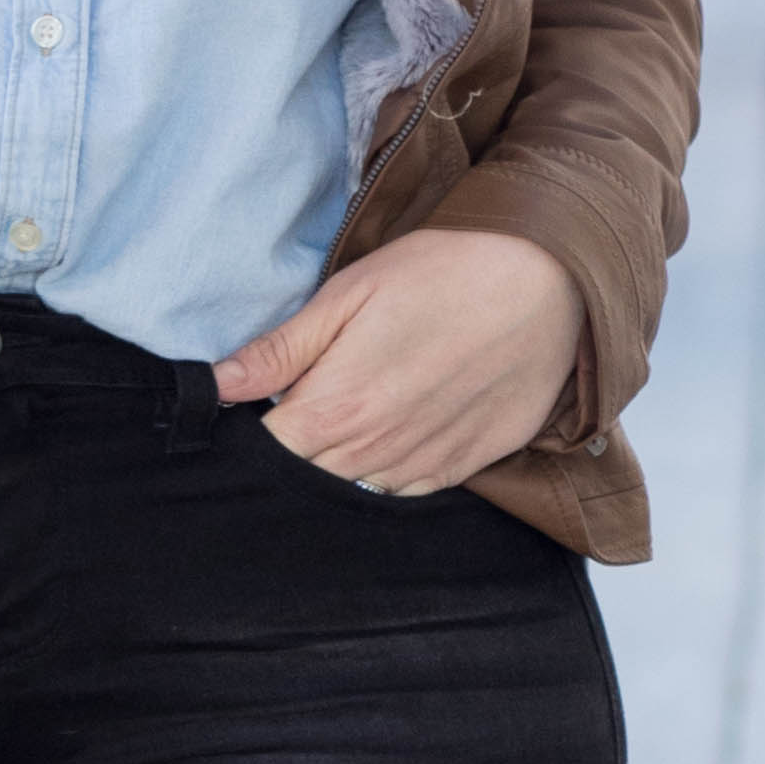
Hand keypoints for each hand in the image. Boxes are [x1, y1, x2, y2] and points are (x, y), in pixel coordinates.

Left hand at [216, 224, 584, 494]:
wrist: (549, 281)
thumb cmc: (443, 272)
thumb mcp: (349, 294)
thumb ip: (281, 349)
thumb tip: (216, 384)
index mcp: (336, 408)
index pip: (267, 455)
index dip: (249, 439)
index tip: (250, 416)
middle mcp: (376, 451)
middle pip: (307, 480)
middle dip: (291, 457)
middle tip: (300, 412)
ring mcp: (422, 464)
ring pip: (356, 491)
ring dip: (339, 468)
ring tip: (350, 421)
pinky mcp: (462, 465)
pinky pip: (406, 491)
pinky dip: (387, 474)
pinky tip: (390, 436)